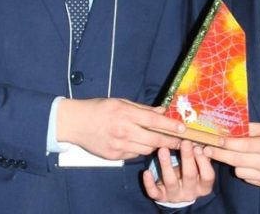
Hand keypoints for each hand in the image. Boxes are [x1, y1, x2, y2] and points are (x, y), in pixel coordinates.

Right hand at [57, 98, 184, 159]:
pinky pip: (135, 155)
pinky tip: (139, 143)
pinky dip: (140, 149)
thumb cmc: (99, 109)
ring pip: (146, 149)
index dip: (171, 126)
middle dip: (170, 141)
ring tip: (160, 140)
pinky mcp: (115, 156)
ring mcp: (119, 146)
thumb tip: (161, 111)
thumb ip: (142, 108)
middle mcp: (124, 131)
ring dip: (155, 145)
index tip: (183, 129)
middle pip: (154, 140)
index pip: (154, 121)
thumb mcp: (121, 102)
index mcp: (126, 114)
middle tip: (181, 141)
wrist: (76, 123)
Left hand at [142, 140, 214, 202]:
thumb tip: (202, 141)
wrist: (177, 193)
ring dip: (166, 165)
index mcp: (203, 186)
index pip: (207, 176)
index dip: (204, 162)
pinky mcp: (161, 197)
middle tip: (184, 142)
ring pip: (170, 181)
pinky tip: (146, 172)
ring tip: (162, 149)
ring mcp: (175, 196)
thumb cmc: (190, 174)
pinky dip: (149, 183)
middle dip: (187, 157)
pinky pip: (154, 192)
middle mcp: (190, 192)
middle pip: (190, 176)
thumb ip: (201, 156)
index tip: (198, 147)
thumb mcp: (198, 168)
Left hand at [204, 122, 259, 188]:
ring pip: (239, 171)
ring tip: (233, 155)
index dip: (228, 142)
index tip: (215, 139)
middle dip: (219, 154)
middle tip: (206, 149)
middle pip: (236, 160)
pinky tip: (246, 164)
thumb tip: (231, 127)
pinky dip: (243, 171)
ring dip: (233, 163)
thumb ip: (251, 128)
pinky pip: (246, 178)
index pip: (244, 145)